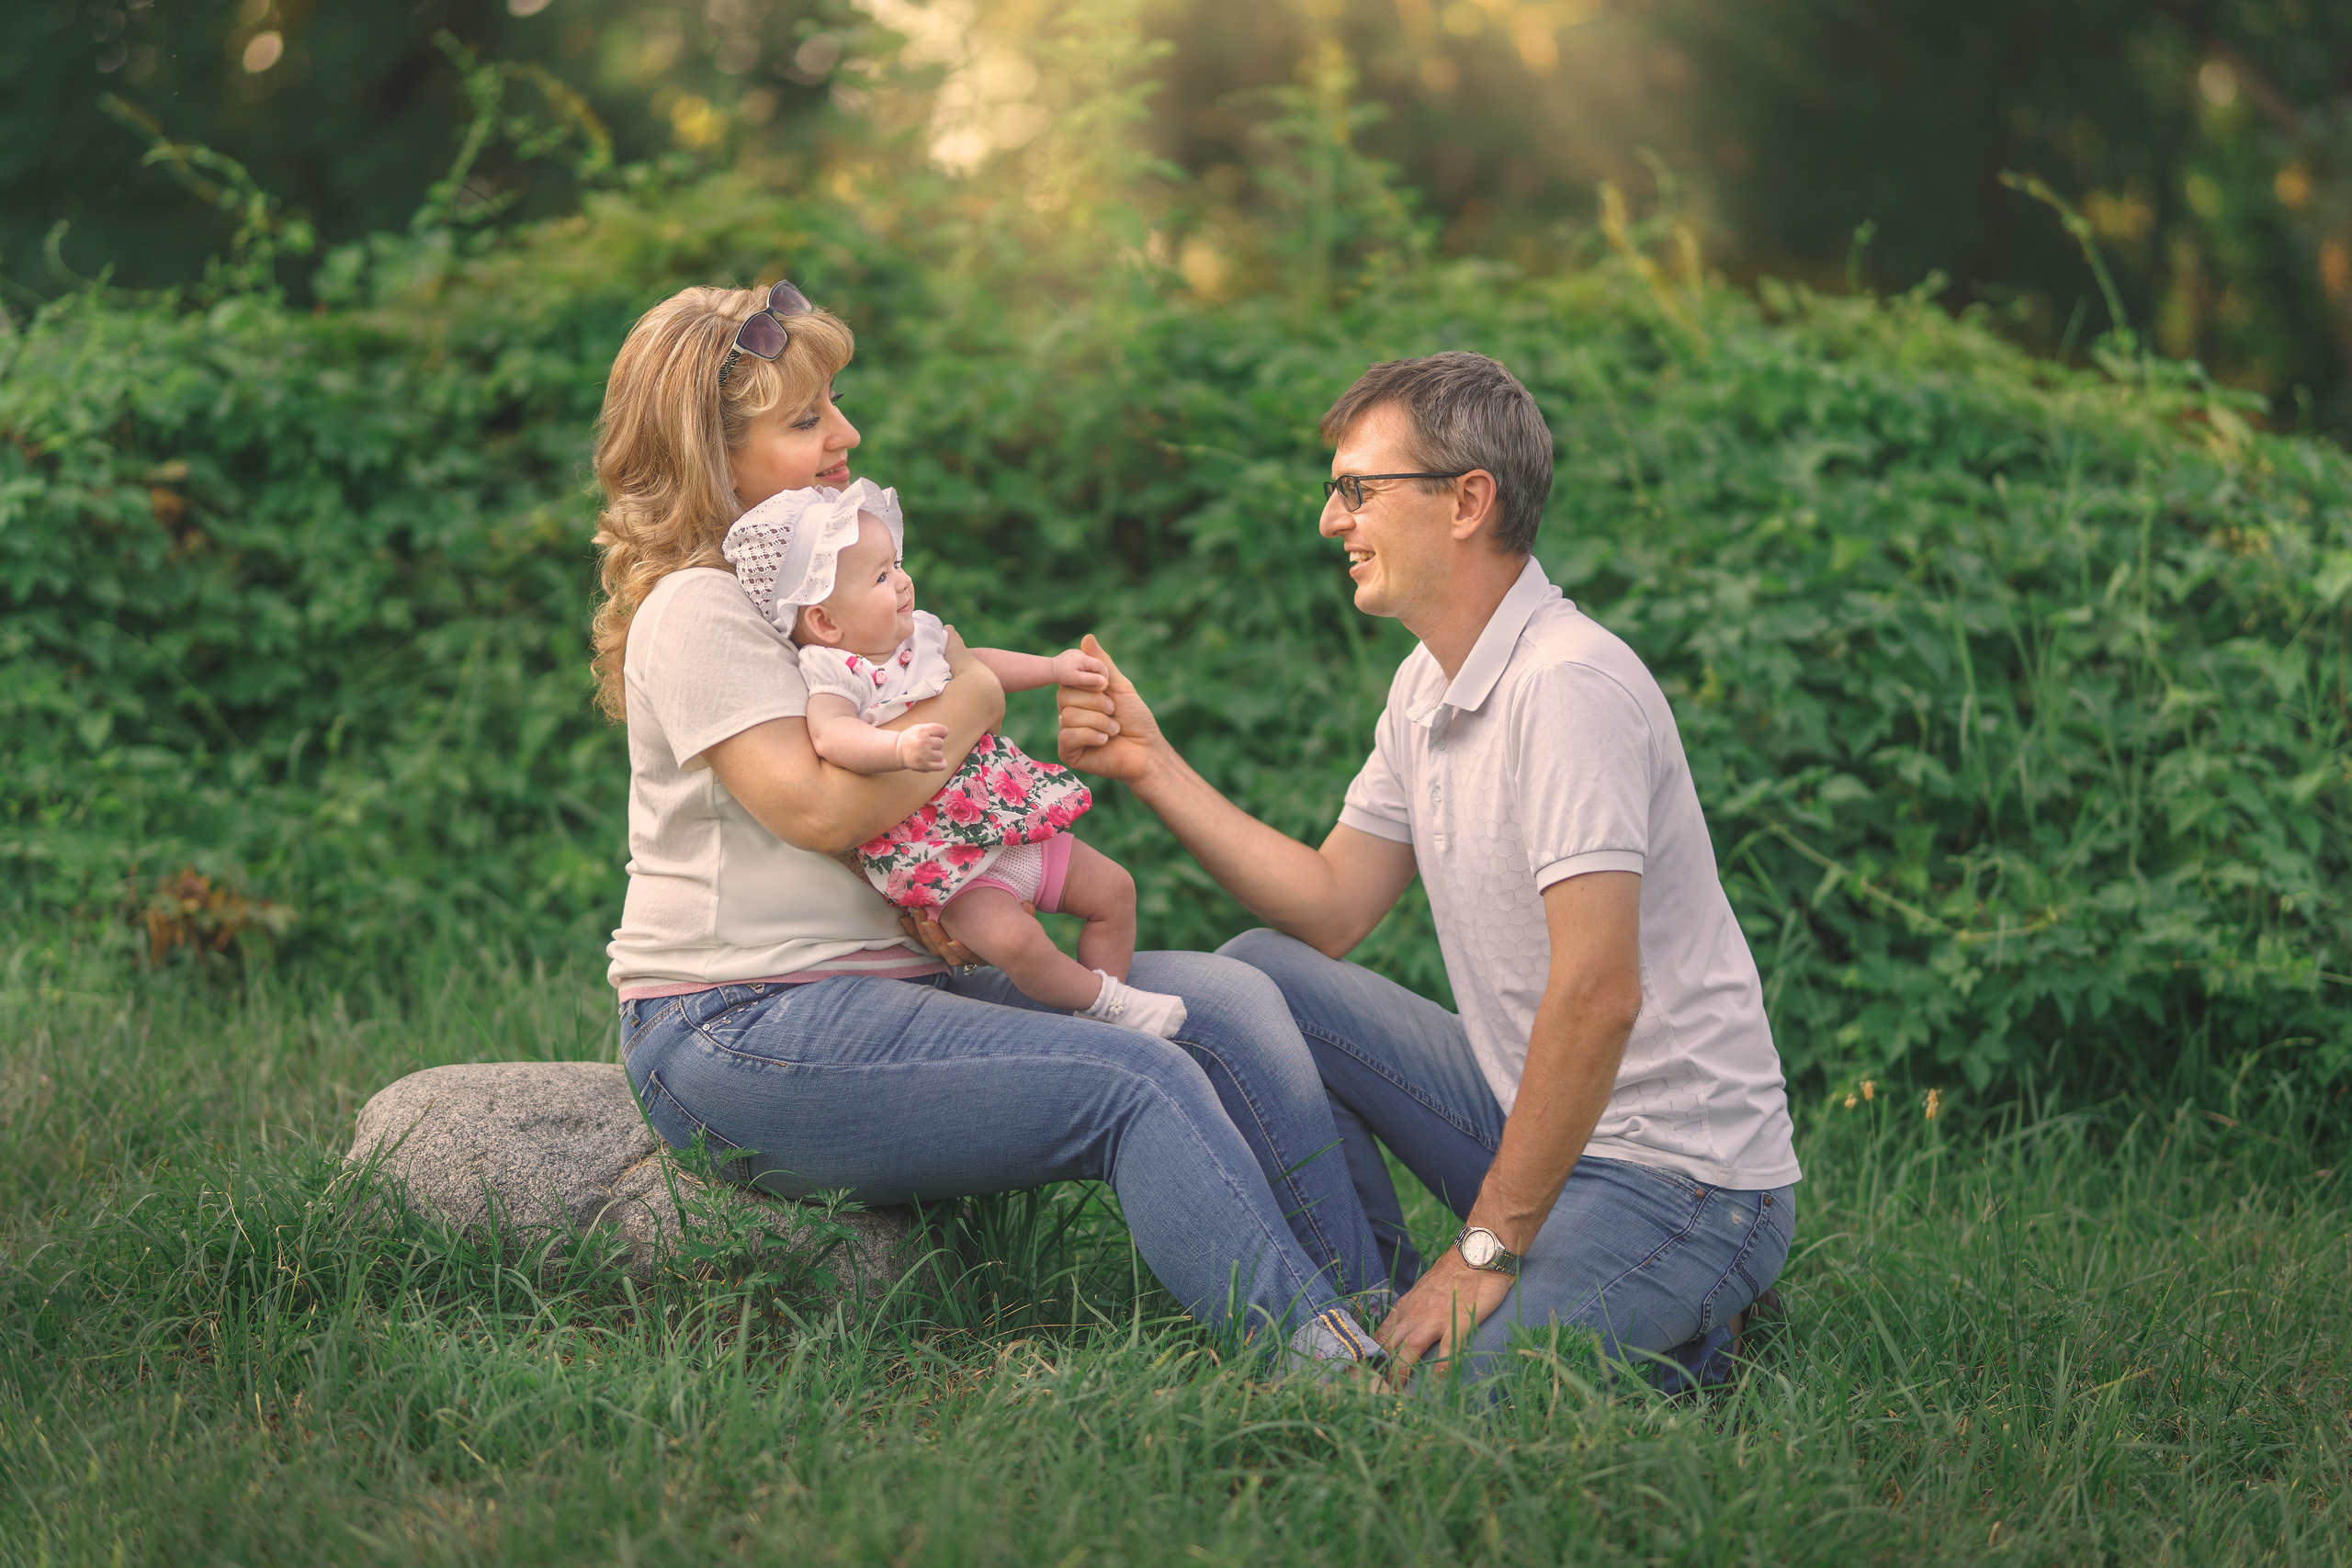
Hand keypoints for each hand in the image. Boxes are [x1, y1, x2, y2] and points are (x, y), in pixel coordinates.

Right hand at [895, 722, 950, 772]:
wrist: (898, 751)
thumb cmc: (911, 739)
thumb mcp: (919, 728)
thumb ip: (933, 728)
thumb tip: (945, 734)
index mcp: (922, 731)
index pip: (943, 731)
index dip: (942, 733)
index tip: (939, 735)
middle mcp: (923, 742)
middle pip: (942, 743)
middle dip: (936, 745)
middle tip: (927, 746)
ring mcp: (923, 754)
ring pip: (941, 755)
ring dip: (936, 755)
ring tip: (927, 753)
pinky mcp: (923, 765)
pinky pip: (941, 766)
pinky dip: (942, 764)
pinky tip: (938, 762)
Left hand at [898, 901, 1033, 967]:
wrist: (1011, 943)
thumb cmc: (1015, 928)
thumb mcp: (1023, 921)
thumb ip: (1024, 914)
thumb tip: (1026, 906)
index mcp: (985, 951)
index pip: (971, 956)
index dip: (962, 951)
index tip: (955, 941)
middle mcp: (968, 955)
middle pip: (947, 954)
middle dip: (934, 937)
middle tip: (925, 918)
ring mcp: (953, 951)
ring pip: (934, 950)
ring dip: (922, 933)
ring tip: (915, 915)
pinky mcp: (941, 943)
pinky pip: (924, 942)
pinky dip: (914, 932)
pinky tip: (905, 919)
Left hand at [1048, 648, 1108, 691]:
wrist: (1048, 668)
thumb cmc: (1062, 675)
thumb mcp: (1076, 679)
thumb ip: (1090, 680)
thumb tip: (1104, 681)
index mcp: (1085, 658)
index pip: (1101, 666)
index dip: (1105, 676)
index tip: (1104, 686)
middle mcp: (1082, 653)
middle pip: (1098, 664)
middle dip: (1099, 674)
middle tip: (1099, 686)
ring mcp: (1078, 652)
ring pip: (1092, 664)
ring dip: (1093, 672)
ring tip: (1090, 683)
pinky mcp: (1074, 654)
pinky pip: (1085, 663)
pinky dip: (1086, 670)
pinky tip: (1082, 677)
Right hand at [1056, 634, 1165, 783]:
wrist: (1147, 751)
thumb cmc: (1136, 720)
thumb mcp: (1120, 687)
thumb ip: (1103, 664)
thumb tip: (1087, 637)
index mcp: (1078, 697)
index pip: (1067, 680)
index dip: (1087, 682)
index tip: (1107, 687)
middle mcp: (1068, 713)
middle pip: (1065, 696)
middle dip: (1096, 702)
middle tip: (1113, 711)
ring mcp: (1067, 733)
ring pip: (1068, 716)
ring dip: (1099, 721)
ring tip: (1114, 730)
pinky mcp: (1068, 752)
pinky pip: (1068, 735)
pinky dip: (1092, 736)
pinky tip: (1105, 741)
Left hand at [1372, 1247, 1516, 1382]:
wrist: (1475, 1254)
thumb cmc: (1452, 1274)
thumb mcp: (1423, 1291)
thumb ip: (1413, 1310)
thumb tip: (1405, 1330)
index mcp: (1405, 1308)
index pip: (1381, 1335)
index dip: (1370, 1357)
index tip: (1361, 1374)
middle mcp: (1415, 1314)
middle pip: (1390, 1345)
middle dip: (1379, 1370)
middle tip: (1370, 1392)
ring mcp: (1435, 1319)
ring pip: (1411, 1348)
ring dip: (1401, 1372)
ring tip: (1396, 1395)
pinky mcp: (1459, 1322)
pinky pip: (1448, 1348)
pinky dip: (1441, 1366)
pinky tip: (1438, 1382)